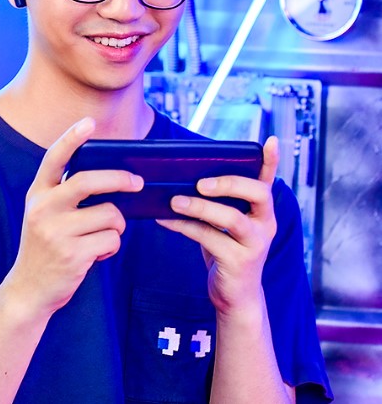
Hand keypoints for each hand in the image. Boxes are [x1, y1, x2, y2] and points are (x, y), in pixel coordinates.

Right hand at [2, 117, 143, 320]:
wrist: (29, 289)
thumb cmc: (47, 244)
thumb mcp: (46, 213)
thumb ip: (66, 194)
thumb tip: (113, 178)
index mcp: (38, 193)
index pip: (54, 158)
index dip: (71, 138)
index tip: (89, 122)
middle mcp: (43, 208)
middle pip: (89, 181)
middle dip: (119, 179)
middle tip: (137, 182)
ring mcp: (56, 232)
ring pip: (109, 214)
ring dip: (116, 226)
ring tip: (103, 235)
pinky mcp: (72, 255)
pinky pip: (111, 240)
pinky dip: (112, 246)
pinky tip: (97, 254)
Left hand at [157, 136, 278, 315]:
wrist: (235, 296)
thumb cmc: (226, 250)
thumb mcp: (226, 224)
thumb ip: (217, 203)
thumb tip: (179, 177)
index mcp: (262, 209)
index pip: (268, 179)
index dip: (271, 160)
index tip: (271, 140)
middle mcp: (266, 223)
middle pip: (258, 193)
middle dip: (228, 182)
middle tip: (201, 182)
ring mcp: (256, 243)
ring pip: (231, 218)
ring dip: (200, 207)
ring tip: (174, 201)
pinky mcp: (239, 262)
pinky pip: (210, 238)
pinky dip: (184, 226)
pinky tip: (165, 220)